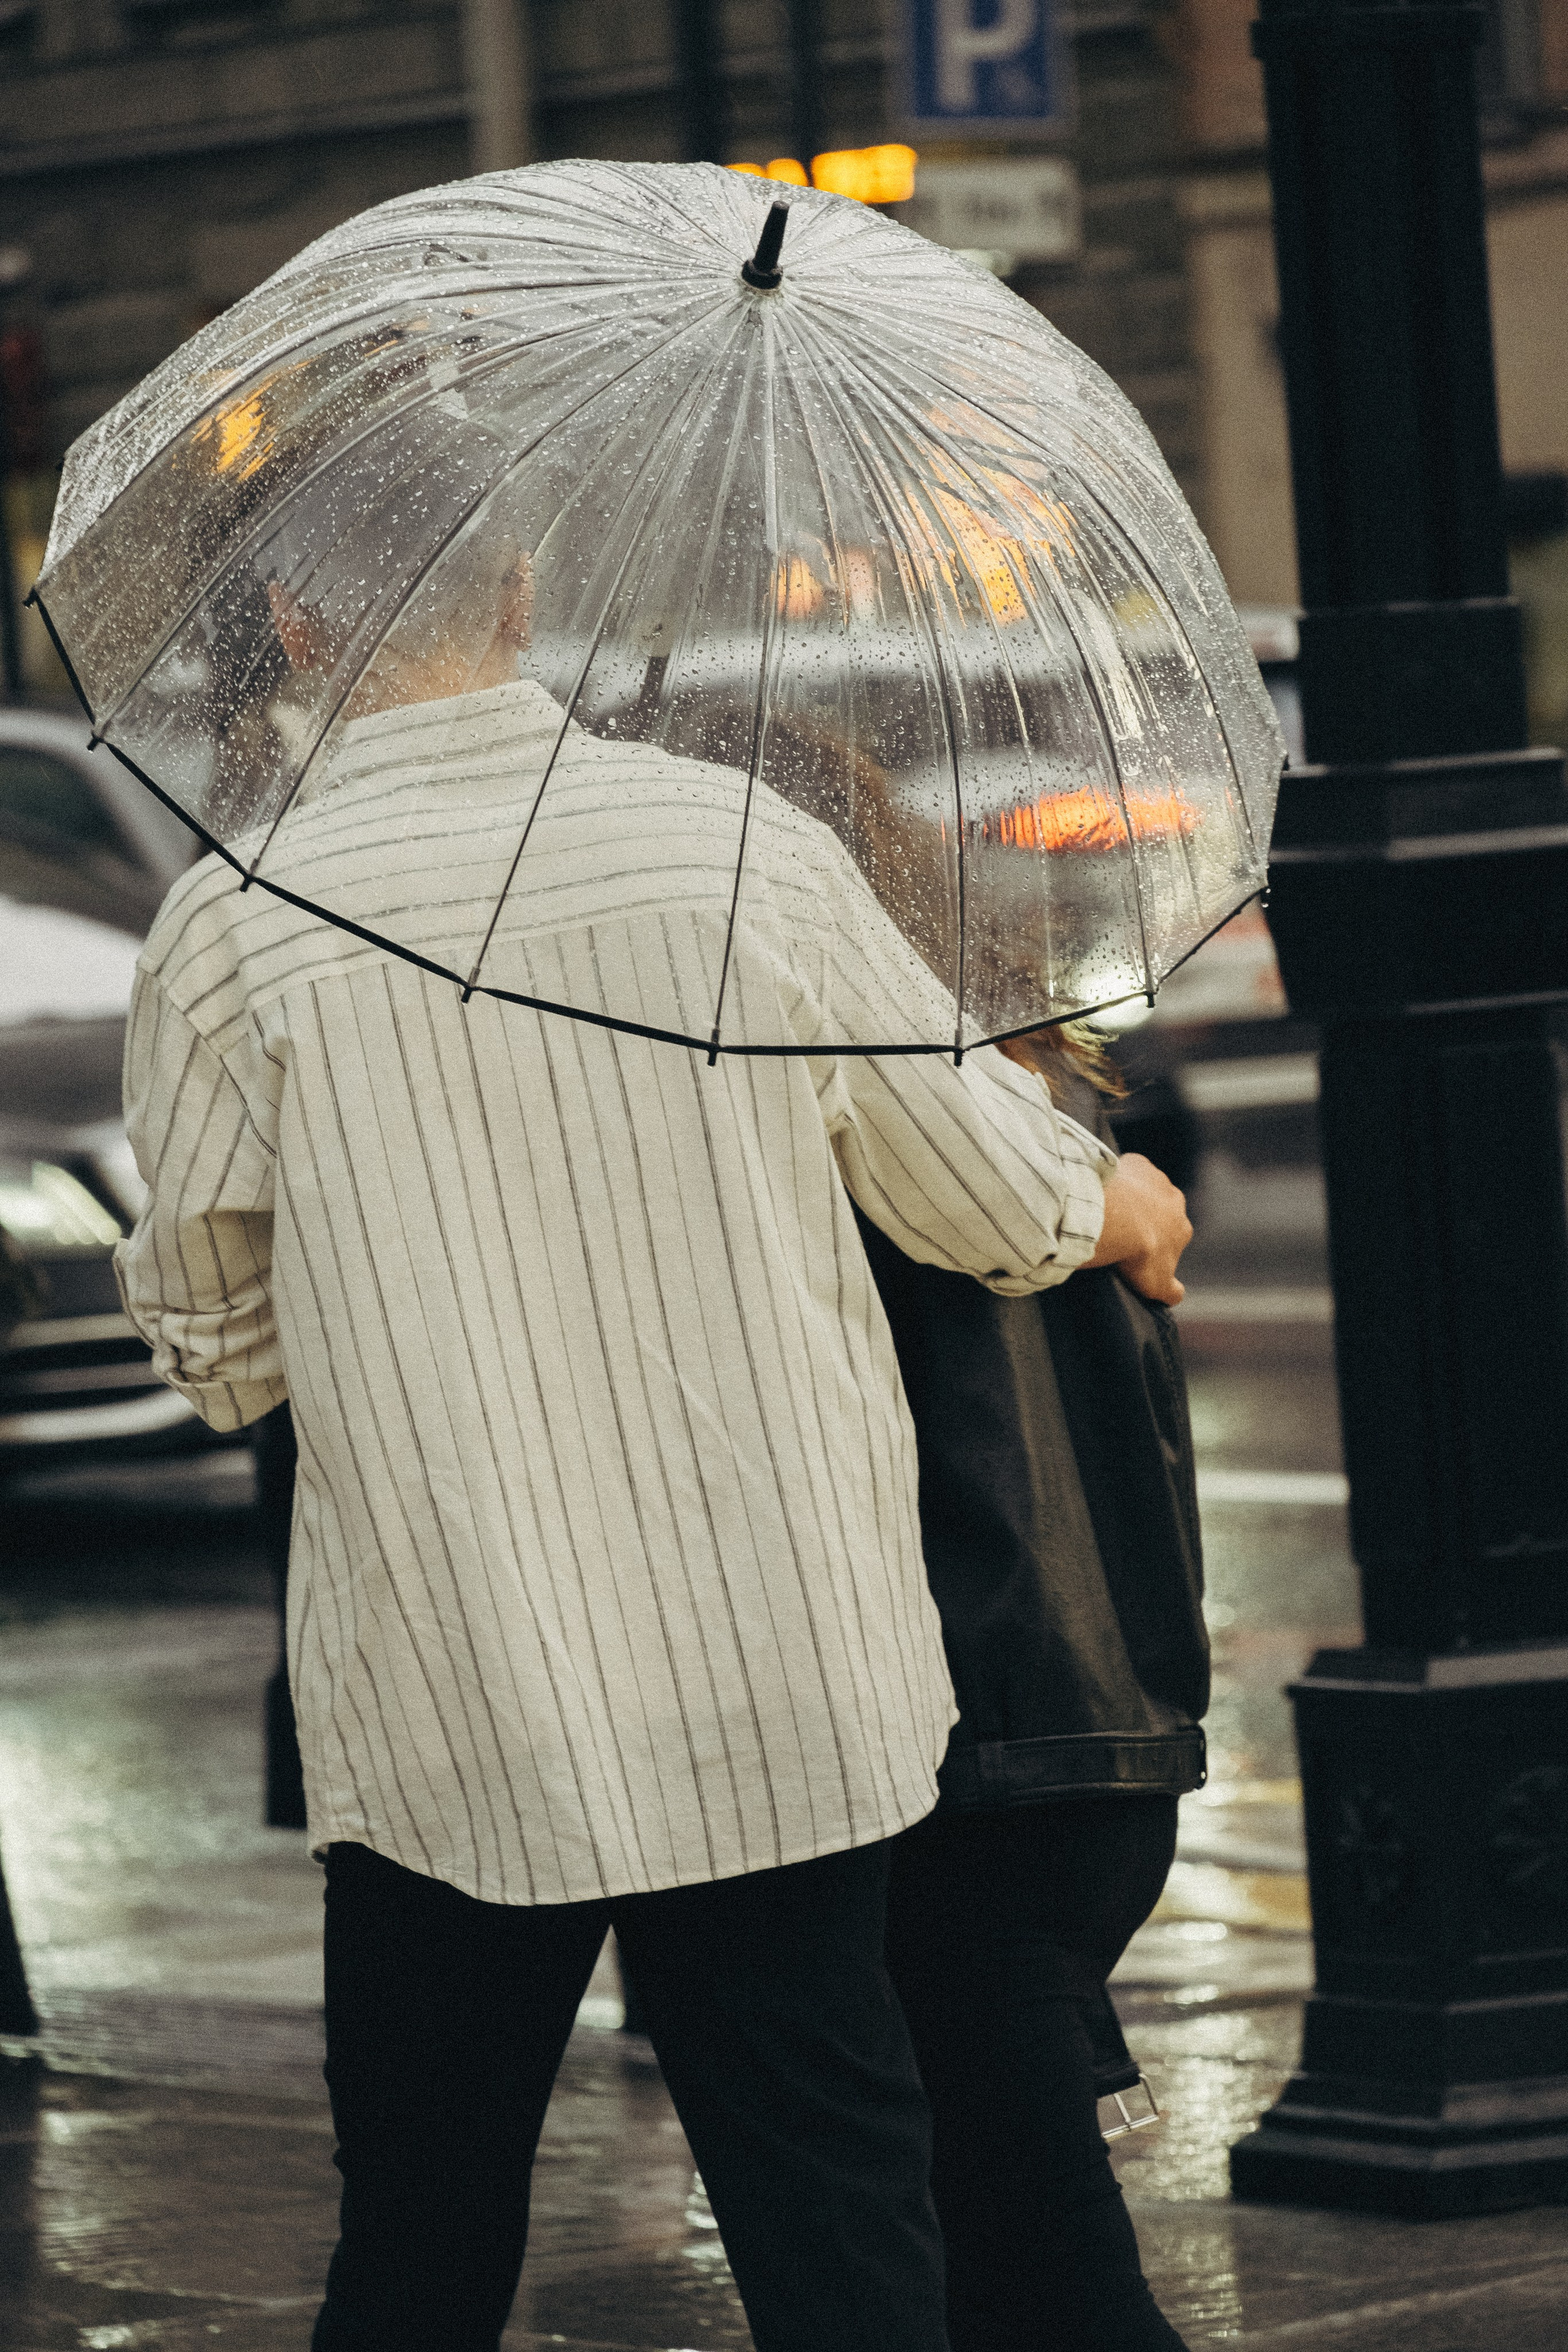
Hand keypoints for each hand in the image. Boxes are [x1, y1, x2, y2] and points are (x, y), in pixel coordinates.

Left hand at [1087, 1153, 1191, 1305]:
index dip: (1153, 1245)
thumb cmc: (1139, 1254)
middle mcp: (1176, 1201)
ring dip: (1130, 1198)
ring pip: (1143, 1189)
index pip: (1171, 1238)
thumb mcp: (1158, 1285)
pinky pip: (1127, 1169)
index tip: (1134, 1250)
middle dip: (1144, 1219)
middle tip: (1119, 1231)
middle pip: (1159, 1211)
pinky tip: (1103, 1191)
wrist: (1117, 1219)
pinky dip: (1117, 1178)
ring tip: (1108, 1212)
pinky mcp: (1136, 1163)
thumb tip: (1175, 1296)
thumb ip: (1172, 1292)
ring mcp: (1156, 1180)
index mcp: (1182, 1229)